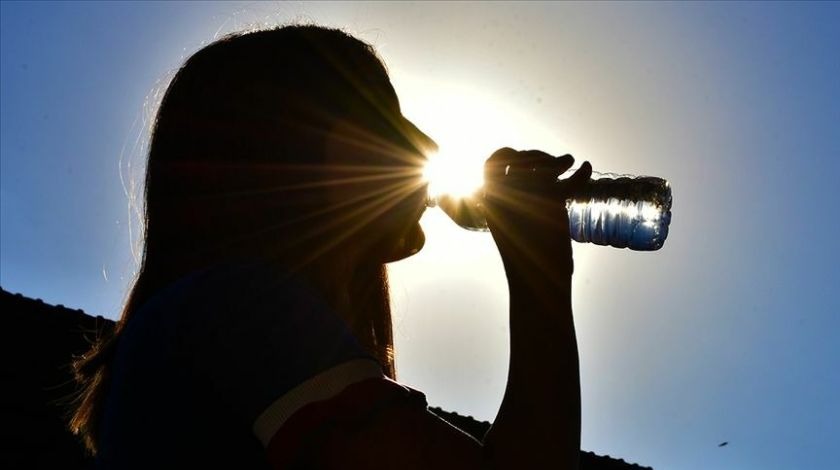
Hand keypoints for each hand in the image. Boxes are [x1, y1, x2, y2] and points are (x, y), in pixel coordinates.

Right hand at [482, 148, 591, 276]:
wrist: (537, 282)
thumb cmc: (528, 263)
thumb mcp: (516, 230)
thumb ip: (520, 208)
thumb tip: (537, 193)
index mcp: (492, 203)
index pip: (491, 164)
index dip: (506, 156)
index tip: (522, 159)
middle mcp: (505, 194)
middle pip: (518, 158)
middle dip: (537, 156)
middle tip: (554, 165)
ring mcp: (527, 193)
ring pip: (541, 163)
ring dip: (556, 160)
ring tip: (569, 162)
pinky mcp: (551, 198)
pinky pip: (566, 177)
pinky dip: (580, 172)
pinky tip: (586, 167)